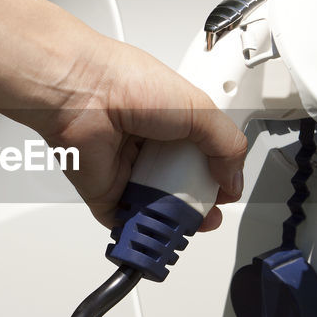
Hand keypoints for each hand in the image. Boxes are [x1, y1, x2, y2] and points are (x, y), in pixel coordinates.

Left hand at [22, 37, 248, 231]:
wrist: (82, 93)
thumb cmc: (128, 83)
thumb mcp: (199, 108)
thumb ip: (226, 145)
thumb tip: (234, 179)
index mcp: (173, 122)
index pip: (204, 157)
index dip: (218, 176)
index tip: (227, 189)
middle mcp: (150, 146)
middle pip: (182, 186)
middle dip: (199, 203)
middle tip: (209, 210)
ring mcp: (128, 171)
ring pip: (157, 206)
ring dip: (174, 219)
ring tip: (187, 222)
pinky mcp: (106, 193)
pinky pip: (127, 220)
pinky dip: (141, 231)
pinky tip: (157, 233)